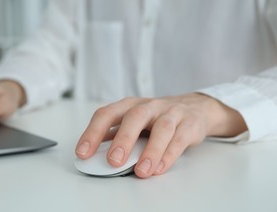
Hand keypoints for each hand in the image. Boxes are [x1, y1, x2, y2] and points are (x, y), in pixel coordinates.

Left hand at [75, 93, 246, 178]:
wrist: (194, 108)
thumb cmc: (156, 117)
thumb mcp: (133, 121)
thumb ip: (115, 134)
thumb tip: (92, 153)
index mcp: (129, 105)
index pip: (107, 114)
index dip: (93, 132)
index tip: (82, 152)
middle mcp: (149, 106)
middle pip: (134, 117)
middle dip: (123, 139)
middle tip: (113, 161)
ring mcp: (170, 113)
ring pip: (162, 128)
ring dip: (151, 150)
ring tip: (141, 171)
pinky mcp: (188, 124)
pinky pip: (179, 138)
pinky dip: (169, 154)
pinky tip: (160, 168)